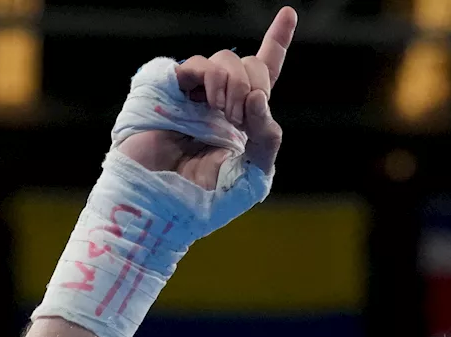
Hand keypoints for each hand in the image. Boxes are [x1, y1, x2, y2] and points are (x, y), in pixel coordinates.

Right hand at [117, 6, 296, 187]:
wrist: (163, 203)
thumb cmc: (206, 199)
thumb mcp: (253, 175)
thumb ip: (267, 138)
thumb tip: (259, 96)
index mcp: (244, 120)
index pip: (265, 75)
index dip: (276, 42)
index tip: (288, 13)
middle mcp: (221, 102)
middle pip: (250, 64)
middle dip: (254, 84)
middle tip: (239, 117)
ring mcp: (194, 95)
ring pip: (226, 59)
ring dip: (233, 84)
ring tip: (221, 113)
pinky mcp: (169, 90)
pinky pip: (196, 65)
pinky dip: (207, 79)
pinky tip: (203, 103)